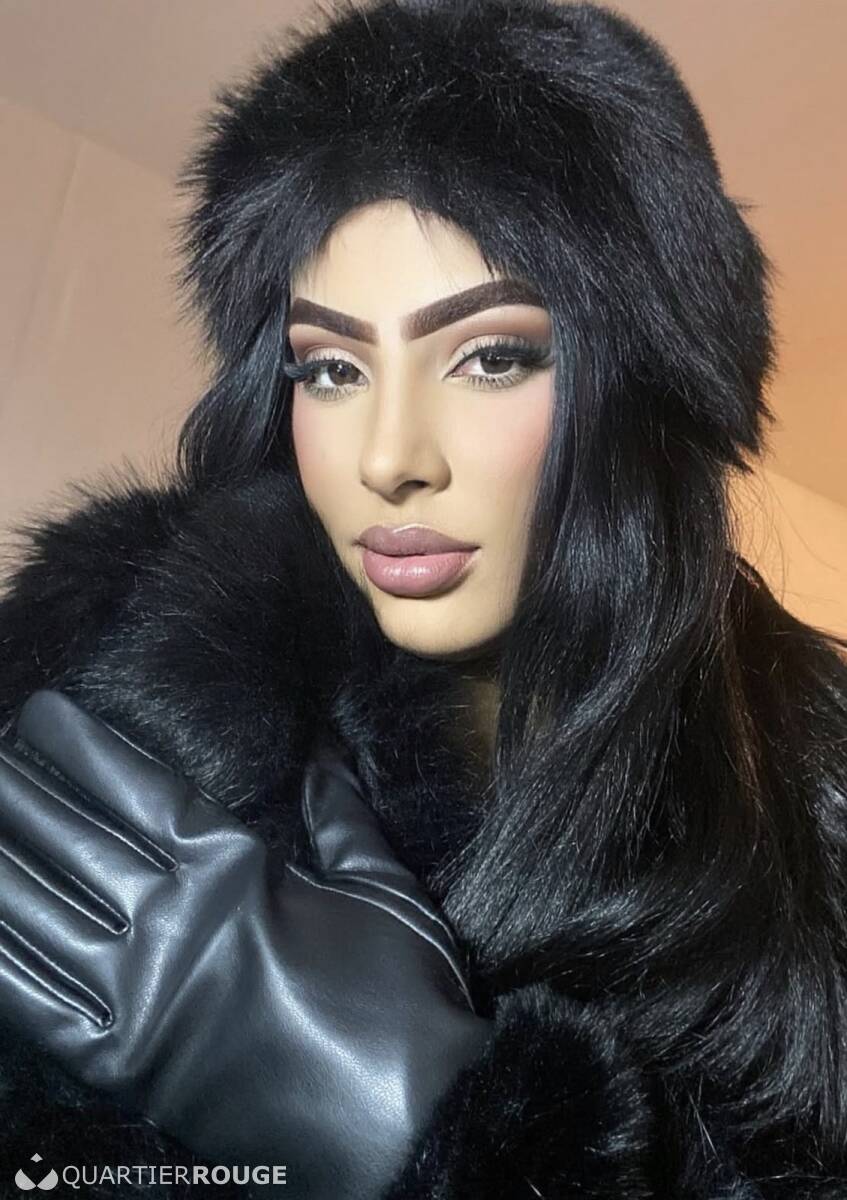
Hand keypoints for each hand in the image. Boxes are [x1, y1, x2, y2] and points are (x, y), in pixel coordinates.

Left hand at [0, 690, 492, 1198]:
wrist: (409, 1129)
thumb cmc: (407, 1000)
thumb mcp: (385, 891)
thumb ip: (343, 817)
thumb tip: (325, 752)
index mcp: (237, 873)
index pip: (141, 791)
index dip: (84, 752)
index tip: (41, 717)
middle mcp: (176, 924)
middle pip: (77, 842)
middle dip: (23, 795)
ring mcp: (142, 998)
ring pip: (42, 914)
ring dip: (2, 862)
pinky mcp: (126, 1068)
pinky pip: (38, 1005)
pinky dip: (1, 962)